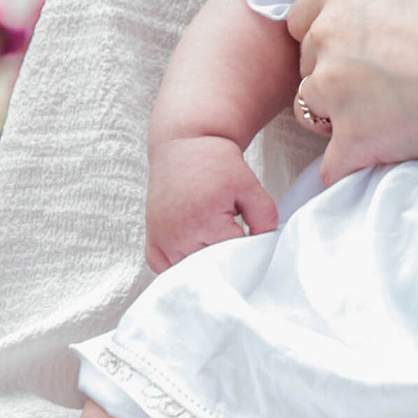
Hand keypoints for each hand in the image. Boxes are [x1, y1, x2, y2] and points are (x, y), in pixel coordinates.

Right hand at [145, 132, 277, 271]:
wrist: (184, 144)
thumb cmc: (217, 163)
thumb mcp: (250, 184)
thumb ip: (265, 217)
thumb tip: (263, 246)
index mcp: (206, 221)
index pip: (235, 258)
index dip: (247, 251)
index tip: (248, 235)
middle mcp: (179, 235)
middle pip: (213, 269)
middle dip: (226, 258)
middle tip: (230, 232)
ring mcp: (163, 239)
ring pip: (190, 273)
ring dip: (203, 263)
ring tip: (210, 235)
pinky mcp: (151, 240)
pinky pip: (165, 269)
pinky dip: (178, 265)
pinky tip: (191, 247)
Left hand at [285, 0, 417, 193]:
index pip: (304, 16)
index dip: (328, 32)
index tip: (357, 45)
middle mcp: (328, 38)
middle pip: (307, 61)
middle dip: (331, 71)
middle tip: (375, 81)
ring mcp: (335, 91)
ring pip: (313, 109)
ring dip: (336, 115)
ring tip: (381, 118)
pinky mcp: (351, 139)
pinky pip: (332, 163)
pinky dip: (347, 164)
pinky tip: (367, 162)